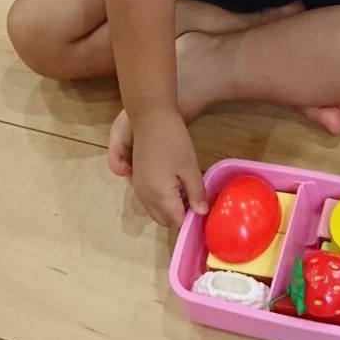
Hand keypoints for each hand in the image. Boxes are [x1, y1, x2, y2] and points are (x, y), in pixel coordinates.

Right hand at [131, 109, 207, 228]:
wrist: (150, 117)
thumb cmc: (173, 140)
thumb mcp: (190, 167)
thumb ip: (196, 193)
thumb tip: (201, 213)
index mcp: (159, 196)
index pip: (175, 222)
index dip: (190, 220)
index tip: (203, 211)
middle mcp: (144, 197)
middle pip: (164, 220)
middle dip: (179, 215)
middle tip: (196, 198)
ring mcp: (138, 188)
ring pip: (156, 210)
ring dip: (170, 207)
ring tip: (186, 188)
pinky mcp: (137, 179)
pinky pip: (150, 199)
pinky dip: (161, 198)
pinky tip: (173, 181)